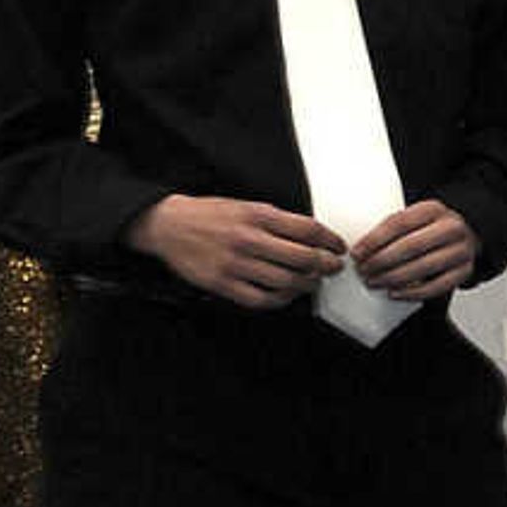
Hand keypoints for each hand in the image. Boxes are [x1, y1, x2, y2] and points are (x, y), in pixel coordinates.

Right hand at [128, 195, 343, 308]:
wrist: (167, 224)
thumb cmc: (208, 215)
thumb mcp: (245, 206)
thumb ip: (277, 221)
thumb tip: (312, 237)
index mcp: (257, 215)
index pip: (308, 230)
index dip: (331, 241)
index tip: (339, 247)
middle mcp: (248, 239)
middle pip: (303, 258)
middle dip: (326, 265)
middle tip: (334, 268)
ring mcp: (235, 264)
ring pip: (287, 282)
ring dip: (307, 285)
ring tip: (313, 282)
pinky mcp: (222, 283)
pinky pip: (261, 299)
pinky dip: (281, 300)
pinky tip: (287, 295)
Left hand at [351, 200, 478, 303]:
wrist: (465, 237)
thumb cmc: (429, 230)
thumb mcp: (415, 218)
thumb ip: (393, 228)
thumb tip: (360, 248)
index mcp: (434, 209)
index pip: (399, 223)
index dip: (374, 239)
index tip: (356, 253)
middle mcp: (452, 227)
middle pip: (411, 246)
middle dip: (381, 261)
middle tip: (363, 270)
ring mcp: (462, 250)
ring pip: (424, 267)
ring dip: (393, 277)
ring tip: (374, 282)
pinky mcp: (465, 271)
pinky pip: (437, 286)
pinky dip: (412, 292)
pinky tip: (394, 293)